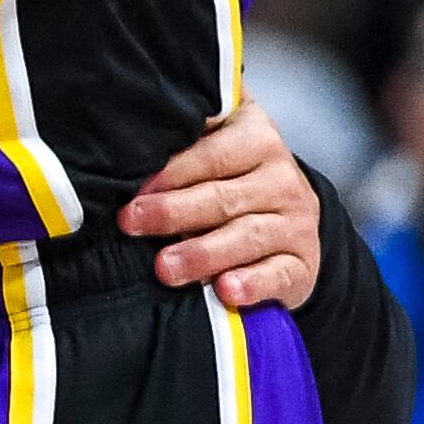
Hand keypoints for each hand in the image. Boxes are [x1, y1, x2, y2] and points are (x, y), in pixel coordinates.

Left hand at [125, 99, 318, 309]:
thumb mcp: (207, 144)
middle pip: (223, 196)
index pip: (213, 153)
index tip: (134, 187)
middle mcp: (281, 178)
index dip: (172, 171)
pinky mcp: (302, 263)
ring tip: (165, 268)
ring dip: (204, 253)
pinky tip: (227, 290)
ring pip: (247, 236)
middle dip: (173, 212)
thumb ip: (179, 135)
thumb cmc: (224, 176)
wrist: (284, 217)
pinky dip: (253, 283)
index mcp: (256, 137)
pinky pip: (279, 274)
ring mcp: (296, 222)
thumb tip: (121, 133)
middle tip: (131, 223)